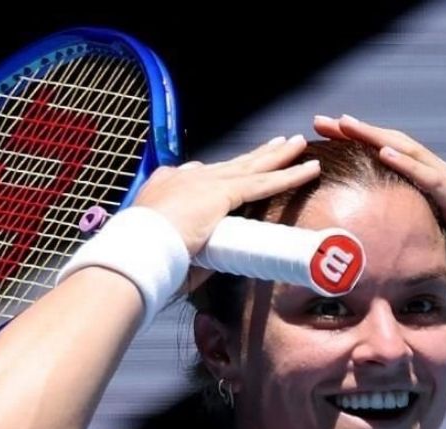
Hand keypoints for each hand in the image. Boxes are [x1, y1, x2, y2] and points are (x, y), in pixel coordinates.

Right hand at [131, 134, 319, 293]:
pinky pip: (265, 182)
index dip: (224, 173)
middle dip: (257, 155)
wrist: (136, 249)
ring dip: (279, 156)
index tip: (236, 170)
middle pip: (232, 164)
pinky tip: (309, 169)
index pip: (203, 176)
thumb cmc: (143, 256)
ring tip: (300, 145)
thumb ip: (187, 252)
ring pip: (253, 166)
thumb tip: (198, 267)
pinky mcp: (222, 192)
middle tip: (278, 144)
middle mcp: (186, 177)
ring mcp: (205, 182)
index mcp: (168, 186)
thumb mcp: (163, 247)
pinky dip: (290, 175)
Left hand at [313, 114, 445, 323]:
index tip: (326, 136)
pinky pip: (433, 178)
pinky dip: (407, 163)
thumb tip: (374, 247)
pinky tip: (383, 151)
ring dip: (375, 137)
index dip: (359, 144)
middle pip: (397, 145)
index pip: (393, 157)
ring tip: (344, 125)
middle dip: (358, 131)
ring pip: (411, 152)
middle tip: (321, 121)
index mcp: (437, 190)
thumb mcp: (435, 250)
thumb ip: (412, 238)